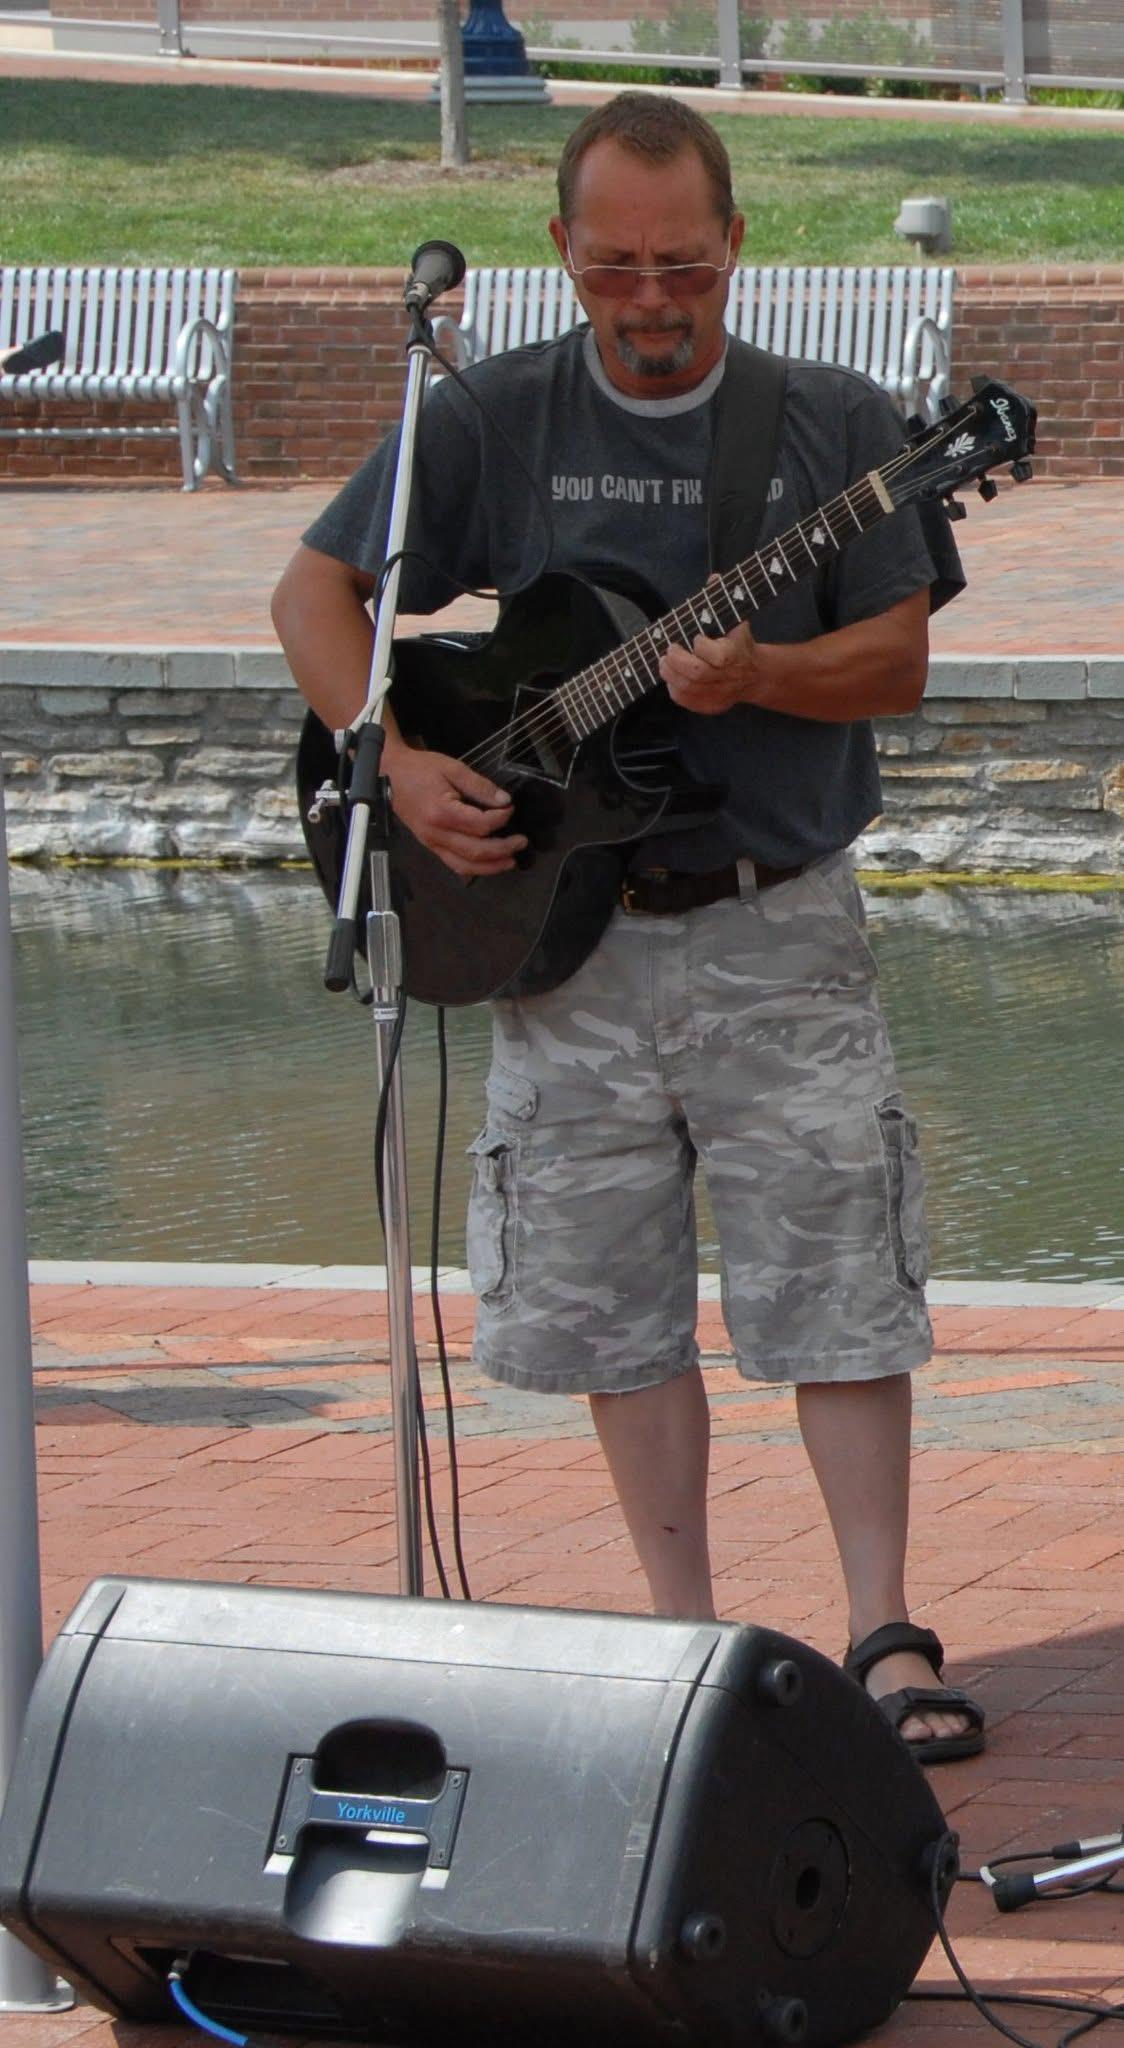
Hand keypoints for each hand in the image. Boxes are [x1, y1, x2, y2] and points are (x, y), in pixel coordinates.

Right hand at [386, 745, 525, 877]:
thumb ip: (479, 785)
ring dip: (491, 867)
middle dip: (503, 849)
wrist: (391, 775)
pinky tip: (488, 865)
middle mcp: (436, 833)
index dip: (500, 819)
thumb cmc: (420, 769)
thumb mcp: (452, 768)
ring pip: (465, 865)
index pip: (480, 825)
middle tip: (521, 842)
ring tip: (511, 861)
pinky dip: (473, 868)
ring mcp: (431, 843)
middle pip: (475, 851)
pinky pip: (453, 864)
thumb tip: (504, 801)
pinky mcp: (430, 846)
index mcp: (442, 812)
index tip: (510, 809)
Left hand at [659, 616, 762, 715]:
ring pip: (687, 688)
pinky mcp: (711, 705)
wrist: (754, 674)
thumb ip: (722, 610)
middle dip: (677, 660)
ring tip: (665, 662)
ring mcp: (720, 695)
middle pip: (697, 674)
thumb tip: (709, 587)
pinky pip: (685, 700)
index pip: (718, 657)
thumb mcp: (737, 623)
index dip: (702, 646)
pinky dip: (673, 688)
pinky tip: (671, 677)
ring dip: (670, 674)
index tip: (696, 638)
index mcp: (736, 655)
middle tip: (670, 650)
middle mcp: (729, 678)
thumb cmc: (739, 643)